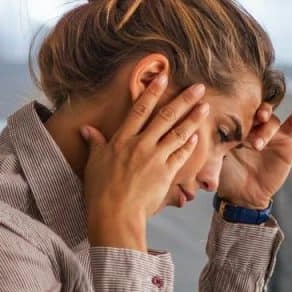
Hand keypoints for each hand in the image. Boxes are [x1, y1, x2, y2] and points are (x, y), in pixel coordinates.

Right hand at [81, 76, 209, 250]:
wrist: (115, 214)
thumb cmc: (101, 191)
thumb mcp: (94, 163)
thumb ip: (95, 143)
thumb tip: (86, 129)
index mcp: (122, 139)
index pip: (139, 109)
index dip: (152, 92)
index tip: (164, 77)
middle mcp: (141, 144)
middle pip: (165, 116)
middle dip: (184, 100)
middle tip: (198, 87)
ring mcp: (155, 158)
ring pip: (178, 133)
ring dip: (193, 119)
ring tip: (205, 108)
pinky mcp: (166, 173)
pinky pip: (180, 155)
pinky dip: (189, 145)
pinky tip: (196, 137)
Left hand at [217, 105, 291, 209]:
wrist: (241, 196)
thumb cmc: (226, 176)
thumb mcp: (217, 160)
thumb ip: (216, 151)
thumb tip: (207, 150)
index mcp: (243, 127)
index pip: (248, 113)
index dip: (249, 114)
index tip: (246, 122)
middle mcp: (261, 128)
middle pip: (268, 118)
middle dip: (265, 124)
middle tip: (257, 138)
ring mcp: (277, 138)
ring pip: (287, 124)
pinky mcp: (290, 150)